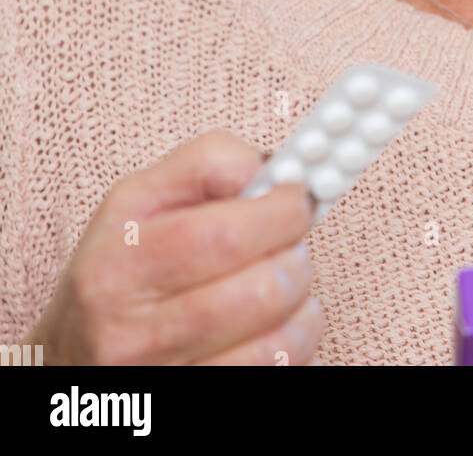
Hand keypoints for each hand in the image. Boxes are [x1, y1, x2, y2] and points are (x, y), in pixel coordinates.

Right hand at [23, 130, 323, 364]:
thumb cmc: (118, 269)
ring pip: (278, 344)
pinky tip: (272, 324)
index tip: (298, 198)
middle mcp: (134, 335)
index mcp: (120, 266)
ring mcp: (166, 381)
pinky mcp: (197, 407)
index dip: (280, 211)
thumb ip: (205, 163)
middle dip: (296, 257)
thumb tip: (271, 170)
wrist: (72, 358)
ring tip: (282, 284)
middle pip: (260, 294)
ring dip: (302, 306)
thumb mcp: (138, 200)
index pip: (223, 235)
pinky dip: (292, 344)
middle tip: (292, 243)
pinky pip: (276, 376)